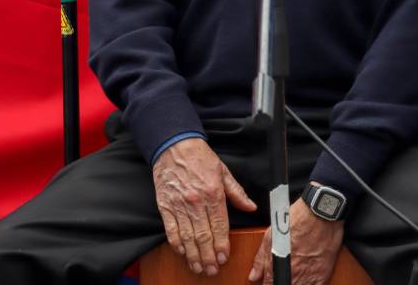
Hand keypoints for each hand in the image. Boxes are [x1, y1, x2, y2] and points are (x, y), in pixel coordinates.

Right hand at [152, 137, 256, 276]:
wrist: (174, 147)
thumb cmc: (200, 159)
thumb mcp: (224, 172)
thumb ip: (237, 193)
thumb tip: (251, 207)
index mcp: (213, 193)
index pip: (219, 225)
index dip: (221, 244)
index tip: (224, 257)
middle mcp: (196, 201)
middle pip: (203, 236)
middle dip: (208, 256)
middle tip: (212, 270)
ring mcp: (179, 205)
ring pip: (187, 237)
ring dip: (193, 255)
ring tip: (199, 267)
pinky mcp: (165, 207)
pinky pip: (171, 230)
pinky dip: (176, 244)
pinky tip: (182, 253)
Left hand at [248, 197, 343, 283]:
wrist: (321, 213)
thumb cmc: (297, 220)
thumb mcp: (271, 236)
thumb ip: (261, 259)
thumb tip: (254, 276)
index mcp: (276, 267)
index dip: (268, 284)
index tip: (271, 281)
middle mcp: (292, 275)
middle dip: (281, 282)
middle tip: (283, 275)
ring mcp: (308, 276)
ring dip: (296, 284)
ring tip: (296, 277)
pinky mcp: (323, 274)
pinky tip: (307, 280)